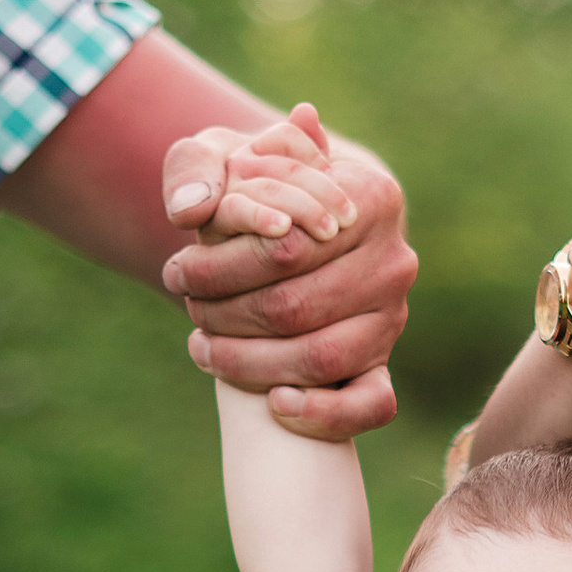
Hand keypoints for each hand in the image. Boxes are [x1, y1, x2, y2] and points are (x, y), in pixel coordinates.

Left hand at [161, 103, 416, 443]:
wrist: (294, 222)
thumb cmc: (254, 187)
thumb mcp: (220, 157)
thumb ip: (198, 170)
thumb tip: (190, 210)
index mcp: (370, 196)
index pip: (285, 247)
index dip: (220, 269)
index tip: (178, 272)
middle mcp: (394, 260)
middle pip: (296, 307)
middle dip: (227, 317)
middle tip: (189, 310)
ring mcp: (393, 317)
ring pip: (322, 359)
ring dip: (251, 365)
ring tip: (203, 350)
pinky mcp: (383, 361)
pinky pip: (371, 403)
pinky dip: (324, 414)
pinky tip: (274, 405)